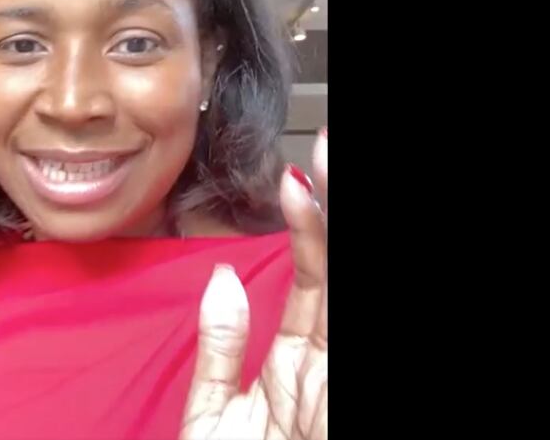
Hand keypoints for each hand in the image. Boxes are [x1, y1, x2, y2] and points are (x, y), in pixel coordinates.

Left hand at [181, 130, 326, 439]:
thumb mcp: (217, 415)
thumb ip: (223, 345)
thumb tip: (224, 277)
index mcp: (300, 368)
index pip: (316, 279)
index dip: (312, 225)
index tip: (296, 174)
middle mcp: (330, 372)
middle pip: (339, 279)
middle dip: (338, 214)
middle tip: (333, 147)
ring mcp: (335, 391)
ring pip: (344, 301)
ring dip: (336, 241)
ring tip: (331, 172)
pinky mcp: (333, 404)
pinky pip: (335, 342)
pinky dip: (332, 286)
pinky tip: (331, 259)